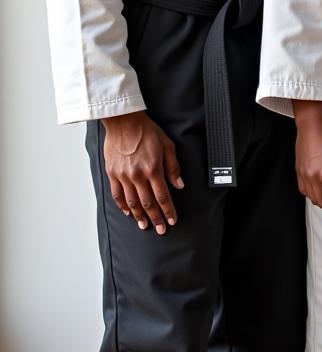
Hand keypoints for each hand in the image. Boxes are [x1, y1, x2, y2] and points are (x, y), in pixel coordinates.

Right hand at [101, 110, 182, 234]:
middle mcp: (138, 175)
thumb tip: (179, 185)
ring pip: (132, 202)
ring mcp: (123, 176)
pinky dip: (123, 206)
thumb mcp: (167, 145)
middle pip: (148, 203)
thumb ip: (173, 167)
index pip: (163, 196)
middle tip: (161, 229)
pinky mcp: (112, 174)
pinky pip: (117, 195)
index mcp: (153, 169)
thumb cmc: (147, 131)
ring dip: (139, 216)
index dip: (168, 211)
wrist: (124, 122)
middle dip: (156, 218)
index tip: (172, 220)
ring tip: (145, 225)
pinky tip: (128, 213)